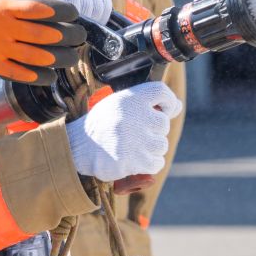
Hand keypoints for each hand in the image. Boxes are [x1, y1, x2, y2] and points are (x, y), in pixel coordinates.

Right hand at [0, 0, 84, 84]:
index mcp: (8, 5)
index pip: (46, 9)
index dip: (66, 12)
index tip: (75, 13)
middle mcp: (7, 29)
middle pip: (49, 35)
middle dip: (71, 36)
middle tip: (81, 36)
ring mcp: (0, 49)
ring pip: (39, 57)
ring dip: (60, 58)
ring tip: (72, 56)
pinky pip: (20, 74)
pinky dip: (38, 76)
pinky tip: (50, 75)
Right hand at [64, 82, 181, 181]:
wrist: (78, 148)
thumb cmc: (102, 125)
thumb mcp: (120, 105)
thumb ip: (147, 103)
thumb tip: (177, 106)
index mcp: (130, 98)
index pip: (162, 91)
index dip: (168, 102)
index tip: (163, 110)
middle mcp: (135, 115)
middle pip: (163, 124)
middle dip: (153, 132)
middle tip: (133, 134)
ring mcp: (136, 139)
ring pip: (161, 145)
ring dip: (150, 149)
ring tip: (131, 147)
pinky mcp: (134, 160)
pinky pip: (156, 163)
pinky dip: (148, 164)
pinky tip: (134, 159)